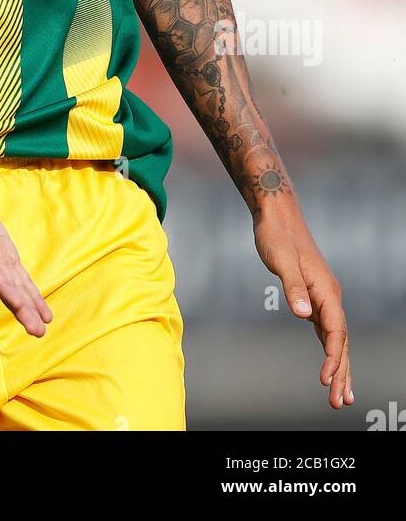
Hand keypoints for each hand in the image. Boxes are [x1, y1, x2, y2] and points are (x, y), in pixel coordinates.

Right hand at [0, 157, 52, 336]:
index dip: (3, 285)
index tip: (19, 304)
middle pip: (3, 282)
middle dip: (20, 305)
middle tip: (38, 332)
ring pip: (12, 281)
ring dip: (27, 303)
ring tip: (43, 327)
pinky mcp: (0, 247)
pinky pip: (15, 271)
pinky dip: (27, 288)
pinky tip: (39, 305)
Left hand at [253, 204, 352, 409]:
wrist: (277, 216)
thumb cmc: (277, 236)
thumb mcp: (281, 260)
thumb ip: (293, 287)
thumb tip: (303, 315)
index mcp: (325, 290)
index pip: (335, 331)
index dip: (333, 358)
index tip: (326, 380)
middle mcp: (329, 295)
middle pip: (341, 341)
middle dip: (342, 372)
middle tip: (339, 402)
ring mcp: (323, 297)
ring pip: (336, 338)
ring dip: (339, 366)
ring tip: (341, 395)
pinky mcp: (313, 296)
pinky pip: (327, 330)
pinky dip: (330, 350)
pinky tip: (330, 366)